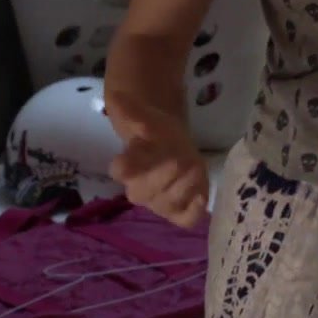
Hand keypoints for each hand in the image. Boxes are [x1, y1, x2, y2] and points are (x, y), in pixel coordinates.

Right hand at [105, 93, 208, 228]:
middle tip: (181, 160)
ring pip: (165, 205)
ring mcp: (159, 203)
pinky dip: (192, 213)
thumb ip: (132, 110)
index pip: (120, 170)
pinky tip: (202, 199)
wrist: (175, 146)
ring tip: (195, 168)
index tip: (142, 149)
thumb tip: (116, 96)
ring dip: (182, 189)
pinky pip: (184, 220)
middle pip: (143, 191)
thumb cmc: (157, 134)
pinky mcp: (180, 211)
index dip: (129, 164)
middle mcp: (139, 189)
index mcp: (126, 166)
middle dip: (162, 176)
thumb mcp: (148, 118)